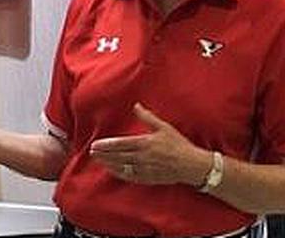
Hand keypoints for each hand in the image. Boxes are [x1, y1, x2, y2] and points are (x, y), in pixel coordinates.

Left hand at [89, 103, 210, 186]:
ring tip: (99, 160)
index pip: (121, 144)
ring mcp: (146, 169)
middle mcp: (143, 157)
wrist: (193, 165)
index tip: (95, 145)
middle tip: (92, 152)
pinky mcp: (149, 178)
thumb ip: (147, 117)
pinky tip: (113, 171)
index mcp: (145, 143)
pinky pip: (131, 177)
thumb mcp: (164, 127)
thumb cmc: (179, 145)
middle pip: (119, 156)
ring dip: (109, 164)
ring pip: (123, 167)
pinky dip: (120, 174)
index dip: (107, 145)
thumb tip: (136, 105)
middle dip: (104, 155)